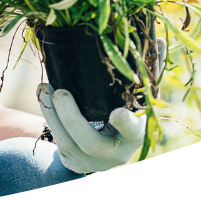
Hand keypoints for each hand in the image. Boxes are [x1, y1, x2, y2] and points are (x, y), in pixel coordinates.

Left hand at [37, 36, 166, 173]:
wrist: (110, 153)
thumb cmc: (130, 117)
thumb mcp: (141, 100)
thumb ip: (149, 74)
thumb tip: (157, 40)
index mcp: (135, 137)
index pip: (133, 131)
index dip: (125, 123)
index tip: (117, 112)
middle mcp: (113, 154)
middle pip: (90, 142)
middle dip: (72, 117)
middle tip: (60, 92)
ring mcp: (91, 160)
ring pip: (67, 142)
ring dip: (53, 114)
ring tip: (44, 88)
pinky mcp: (72, 160)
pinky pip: (58, 141)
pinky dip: (49, 118)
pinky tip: (43, 97)